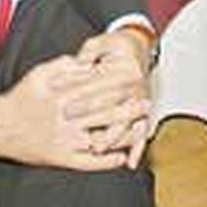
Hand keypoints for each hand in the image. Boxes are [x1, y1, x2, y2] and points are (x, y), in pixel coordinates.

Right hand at [0, 55, 147, 169]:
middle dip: (128, 109)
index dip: (119, 87)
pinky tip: (121, 158)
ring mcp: (65, 141)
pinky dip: (106, 161)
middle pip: (105, 114)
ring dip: (123, 135)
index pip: (98, 90)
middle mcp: (67, 119)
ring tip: (140, 130)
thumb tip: (88, 62)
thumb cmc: (21, 98)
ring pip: (100, 139)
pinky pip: (88, 163)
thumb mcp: (40, 73)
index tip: (135, 82)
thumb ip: (65, 65)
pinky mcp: (60, 158)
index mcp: (63, 96)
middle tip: (146, 104)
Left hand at [69, 29, 154, 167]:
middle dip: (94, 117)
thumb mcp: (102, 43)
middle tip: (73, 124)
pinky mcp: (143, 112)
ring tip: (97, 149)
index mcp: (127, 70)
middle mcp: (136, 88)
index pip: (101, 83)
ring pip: (130, 123)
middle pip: (114, 105)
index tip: (63, 100)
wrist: (138, 48)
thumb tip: (79, 62)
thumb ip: (90, 51)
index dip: (81, 92)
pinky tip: (129, 163)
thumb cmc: (117, 47)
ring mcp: (141, 102)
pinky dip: (137, 148)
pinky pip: (142, 132)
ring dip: (115, 138)